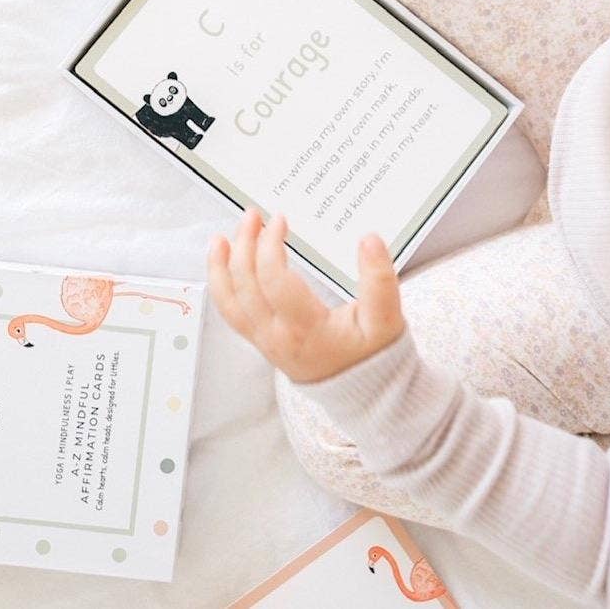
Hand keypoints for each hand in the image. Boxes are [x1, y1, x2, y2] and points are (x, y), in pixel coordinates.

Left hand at [208, 209, 404, 382]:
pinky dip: (221, 285)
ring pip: (229, 301)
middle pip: (245, 285)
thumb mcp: (387, 320)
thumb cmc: (372, 355)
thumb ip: (381, 280)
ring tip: (221, 237)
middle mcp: (276, 335)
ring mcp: (264, 340)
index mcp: (305, 328)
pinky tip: (221, 263)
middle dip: (245, 244)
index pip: (274, 280)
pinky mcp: (260, 339)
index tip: (280, 220)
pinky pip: (230, 311)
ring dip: (222, 265)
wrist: (363, 394)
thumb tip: (369, 240)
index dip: (270, 245)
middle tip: (254, 216)